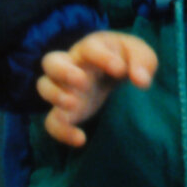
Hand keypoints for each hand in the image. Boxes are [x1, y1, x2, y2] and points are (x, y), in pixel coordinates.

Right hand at [37, 30, 156, 147]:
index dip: (103, 57)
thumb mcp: (140, 54)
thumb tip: (141, 81)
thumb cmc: (126, 58)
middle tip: (83, 81)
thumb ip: (143, 62)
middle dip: (63, 71)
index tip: (120, 70)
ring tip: (74, 104)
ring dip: (55, 95)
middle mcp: (73, 65)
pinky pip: (50, 121)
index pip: (90, 47)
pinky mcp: (64, 111)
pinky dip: (61, 131)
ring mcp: (65, 88)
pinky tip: (81, 139)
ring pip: (43, 86)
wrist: (115, 71)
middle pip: (51, 61)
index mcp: (92, 47)